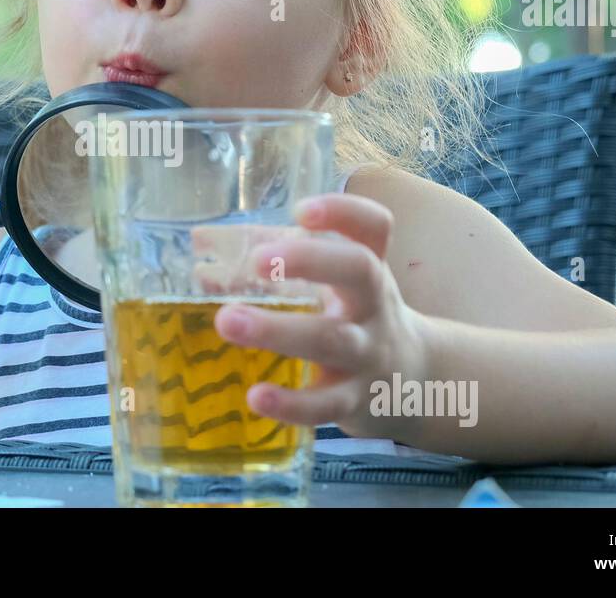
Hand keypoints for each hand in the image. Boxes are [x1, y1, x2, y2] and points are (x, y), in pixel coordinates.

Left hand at [210, 193, 429, 442]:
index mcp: (369, 267)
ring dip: (277, 330)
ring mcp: (367, 354)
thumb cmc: (353, 316)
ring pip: (330, 340)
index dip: (344, 212)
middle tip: (256, 259)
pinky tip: (256, 396)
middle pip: (359, 272)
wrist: (412, 380)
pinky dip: (291, 404)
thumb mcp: (334, 284)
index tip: (301, 210)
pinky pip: (325, 404)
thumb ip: (274, 260)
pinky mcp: (354, 401)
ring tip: (227, 320)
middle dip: (310, 261)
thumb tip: (202, 246)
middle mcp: (374, 306)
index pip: (374, 227)